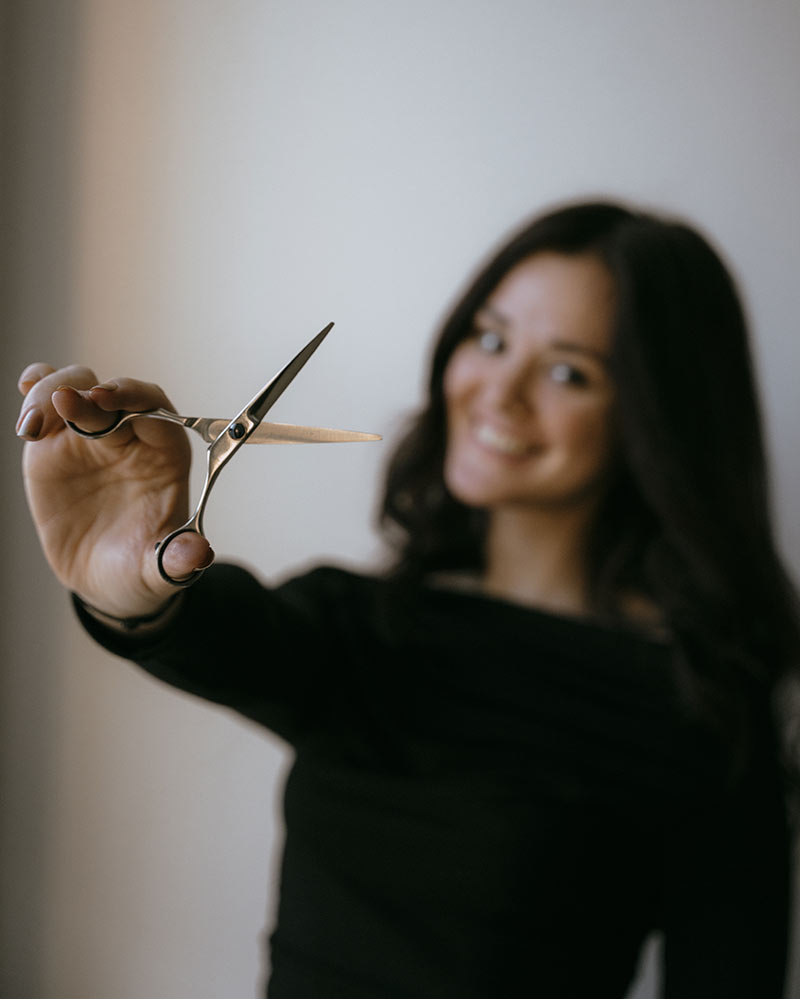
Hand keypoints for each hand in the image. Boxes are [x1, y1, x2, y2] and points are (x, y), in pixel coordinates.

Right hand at [17, 363, 213, 616]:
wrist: (101, 579)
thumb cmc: (139, 567)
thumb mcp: (160, 570)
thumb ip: (178, 559)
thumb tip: (199, 553)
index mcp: (165, 455)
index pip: (156, 409)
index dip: (133, 397)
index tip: (104, 400)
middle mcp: (129, 436)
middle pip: (112, 392)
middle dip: (87, 392)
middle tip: (63, 404)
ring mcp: (89, 435)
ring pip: (76, 387)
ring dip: (52, 391)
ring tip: (33, 428)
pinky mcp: (53, 443)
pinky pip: (45, 402)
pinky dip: (35, 388)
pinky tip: (25, 389)